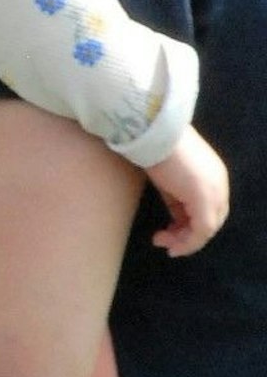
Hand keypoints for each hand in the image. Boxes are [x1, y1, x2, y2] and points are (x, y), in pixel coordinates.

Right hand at [146, 124, 228, 255]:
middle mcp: (220, 186)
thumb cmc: (157, 148)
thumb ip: (176, 196)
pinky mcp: (205, 199)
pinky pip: (202, 229)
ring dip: (185, 241)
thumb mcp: (168, 177)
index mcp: (214, 177)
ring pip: (207, 228)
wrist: (156, 132)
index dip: (190, 225)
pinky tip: (170, 244)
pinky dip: (187, 241)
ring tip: (164, 244)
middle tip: (166, 243)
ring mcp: (214, 192)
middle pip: (211, 221)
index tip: (167, 233)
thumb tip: (175, 216)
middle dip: (188, 236)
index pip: (209, 209)